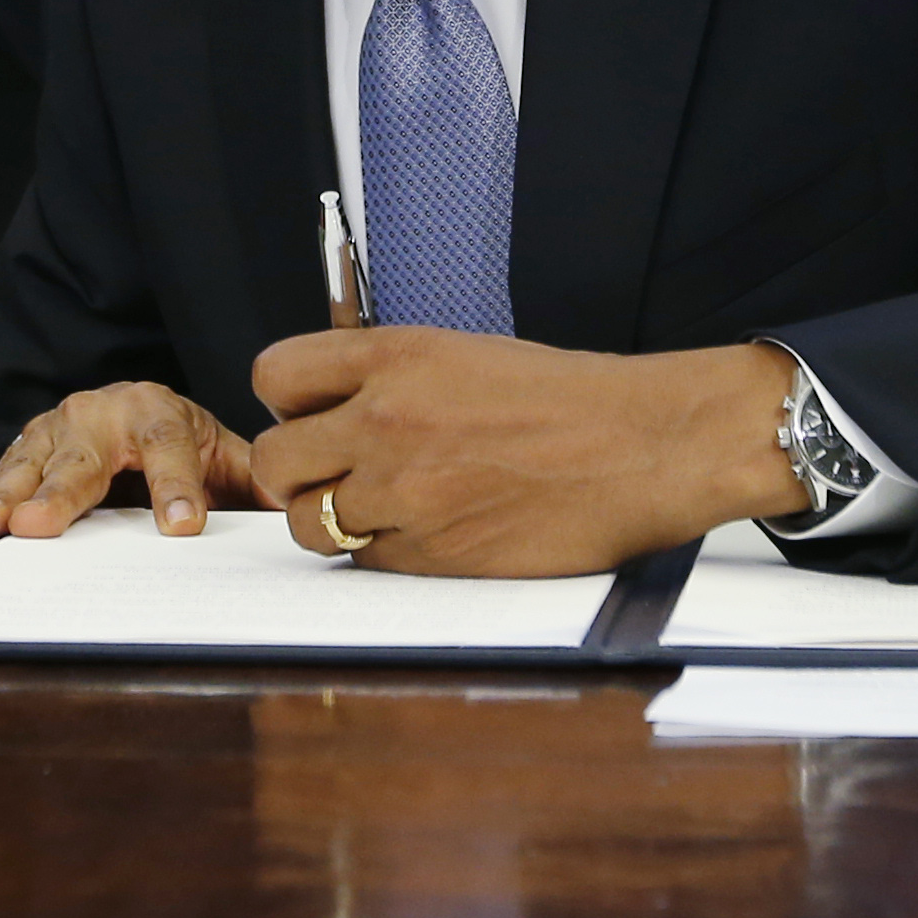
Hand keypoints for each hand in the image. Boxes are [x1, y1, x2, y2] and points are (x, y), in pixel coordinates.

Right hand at [0, 380, 269, 542]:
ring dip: (1, 499)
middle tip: (39, 527)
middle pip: (82, 458)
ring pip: (29, 467)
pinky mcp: (24, 452)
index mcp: (159, 411)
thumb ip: (255, 481)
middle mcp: (100, 414)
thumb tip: (301, 508)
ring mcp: (55, 431)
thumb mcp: (225, 455)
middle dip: (59, 494)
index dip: (177, 487)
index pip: (171, 446)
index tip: (183, 527)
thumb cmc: (183, 442)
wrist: (134, 413)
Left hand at [245, 329, 805, 578]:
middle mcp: (387, 422)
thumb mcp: (465, 354)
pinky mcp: (431, 555)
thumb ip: (389, 379)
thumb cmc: (568, 400)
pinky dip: (382, 554)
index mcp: (396, 357)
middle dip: (295, 473)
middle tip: (331, 474)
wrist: (643, 447)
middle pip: (274, 460)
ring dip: (331, 520)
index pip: (274, 376)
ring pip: (307, 524)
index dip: (285, 403)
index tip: (308, 416)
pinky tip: (428, 531)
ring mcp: (405, 493)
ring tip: (381, 509)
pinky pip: (364, 562)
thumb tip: (333, 409)